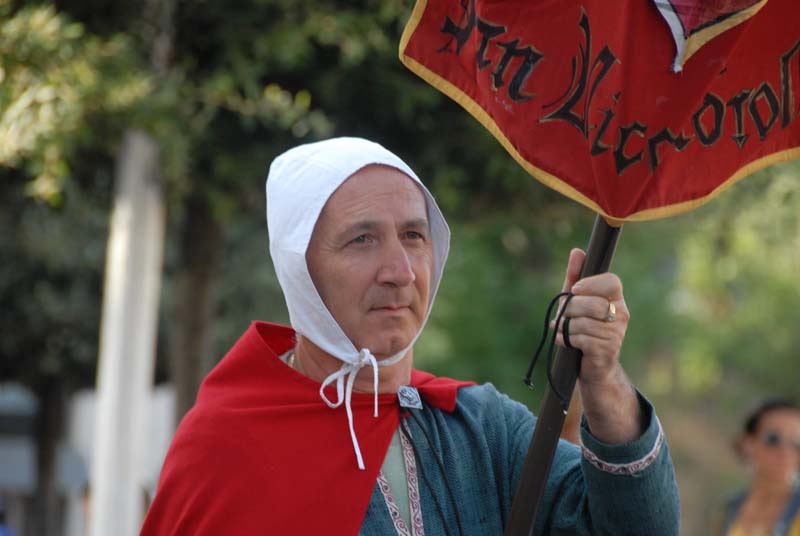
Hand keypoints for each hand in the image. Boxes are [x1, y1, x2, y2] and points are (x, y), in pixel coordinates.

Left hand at [553, 248, 641, 443]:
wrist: (591, 365)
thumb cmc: (582, 327)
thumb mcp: (576, 300)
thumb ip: (575, 276)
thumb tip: (577, 251)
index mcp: (616, 298)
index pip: (612, 282)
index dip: (591, 284)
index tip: (575, 289)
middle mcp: (621, 314)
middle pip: (591, 303)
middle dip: (569, 309)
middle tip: (562, 316)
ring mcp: (617, 333)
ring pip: (583, 322)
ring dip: (566, 327)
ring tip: (566, 331)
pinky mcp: (608, 350)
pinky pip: (581, 338)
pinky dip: (567, 340)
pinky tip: (566, 342)